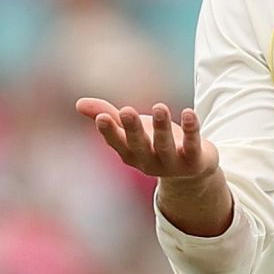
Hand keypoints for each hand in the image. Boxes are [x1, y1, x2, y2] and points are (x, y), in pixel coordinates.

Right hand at [76, 98, 218, 181]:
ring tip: (160, 107)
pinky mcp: (195, 161)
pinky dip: (191, 129)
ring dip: (161, 127)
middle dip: (133, 129)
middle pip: (139, 145)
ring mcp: (172, 164)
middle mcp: (149, 161)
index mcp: (131, 154)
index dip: (109, 131)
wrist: (191, 169)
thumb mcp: (132, 130)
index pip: (117, 143)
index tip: (103, 117)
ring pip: (165, 145)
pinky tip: (189, 112)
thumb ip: (108, 115)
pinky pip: (193, 144)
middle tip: (127, 110)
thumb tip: (78, 103)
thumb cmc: (154, 143)